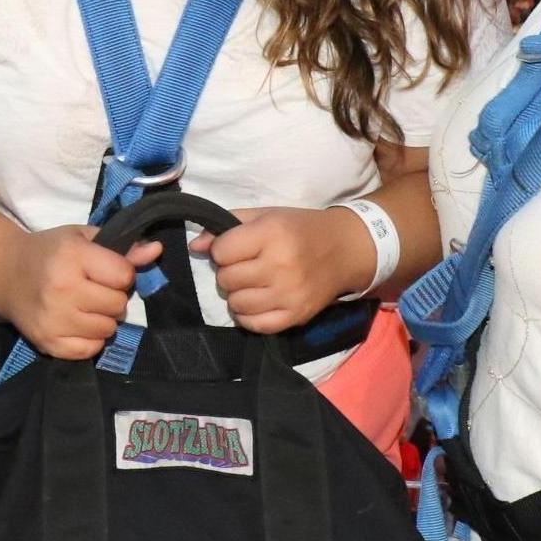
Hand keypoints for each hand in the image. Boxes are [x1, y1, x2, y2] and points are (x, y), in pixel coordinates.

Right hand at [0, 225, 160, 358]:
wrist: (4, 273)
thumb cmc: (49, 251)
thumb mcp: (83, 238)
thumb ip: (122, 247)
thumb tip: (156, 251)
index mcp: (73, 256)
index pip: (124, 276)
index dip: (121, 273)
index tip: (106, 271)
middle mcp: (63, 289)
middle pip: (118, 305)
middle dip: (112, 297)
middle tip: (94, 289)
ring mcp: (54, 319)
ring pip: (108, 330)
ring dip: (103, 319)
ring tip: (84, 306)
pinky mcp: (48, 343)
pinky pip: (91, 350)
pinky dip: (90, 340)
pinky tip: (76, 324)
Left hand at [191, 206, 373, 332]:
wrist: (345, 249)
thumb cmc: (301, 228)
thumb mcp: (266, 216)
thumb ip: (226, 226)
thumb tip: (195, 246)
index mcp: (271, 234)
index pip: (221, 251)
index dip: (222, 249)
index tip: (236, 247)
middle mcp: (280, 265)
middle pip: (226, 279)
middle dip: (229, 271)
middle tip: (246, 265)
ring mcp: (289, 294)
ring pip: (236, 304)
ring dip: (237, 294)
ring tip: (253, 283)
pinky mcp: (296, 316)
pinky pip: (254, 325)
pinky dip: (249, 316)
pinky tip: (258, 302)